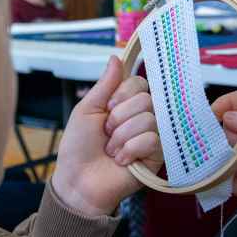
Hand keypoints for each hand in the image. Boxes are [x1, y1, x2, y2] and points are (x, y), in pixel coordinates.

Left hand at [51, 56, 161, 216]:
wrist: (78, 180)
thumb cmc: (79, 147)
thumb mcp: (87, 110)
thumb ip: (104, 85)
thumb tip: (116, 56)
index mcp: (125, 104)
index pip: (139, 83)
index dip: (122, 94)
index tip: (107, 109)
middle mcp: (142, 117)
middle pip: (145, 100)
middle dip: (118, 118)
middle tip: (107, 134)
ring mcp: (152, 136)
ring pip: (148, 119)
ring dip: (121, 137)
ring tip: (112, 150)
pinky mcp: (157, 156)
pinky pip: (152, 140)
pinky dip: (130, 150)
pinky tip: (122, 161)